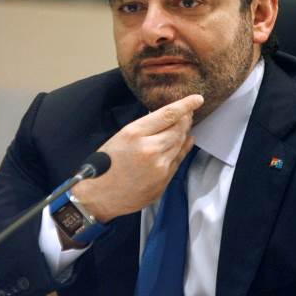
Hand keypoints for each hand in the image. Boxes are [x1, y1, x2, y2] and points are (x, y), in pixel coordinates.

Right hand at [72, 94, 203, 222]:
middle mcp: (150, 149)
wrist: (98, 196)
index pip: (167, 115)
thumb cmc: (104, 165)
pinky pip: (178, 160)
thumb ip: (144, 129)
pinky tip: (186, 142)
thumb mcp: (119, 138)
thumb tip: (166, 119)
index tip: (197, 99)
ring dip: (184, 133)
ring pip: (180, 144)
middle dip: (186, 119)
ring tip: (185, 126)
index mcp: (135, 134)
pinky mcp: (163, 180)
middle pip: (178, 129)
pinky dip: (183, 149)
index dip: (185, 105)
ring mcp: (159, 166)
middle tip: (189, 112)